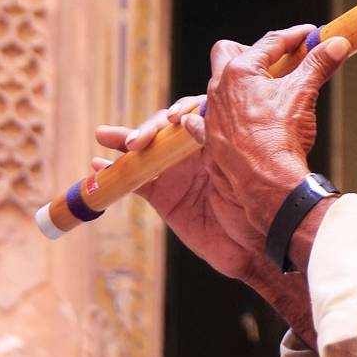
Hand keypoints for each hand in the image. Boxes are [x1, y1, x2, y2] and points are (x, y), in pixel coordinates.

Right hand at [94, 97, 259, 279]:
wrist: (253, 246)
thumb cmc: (258, 201)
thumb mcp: (239, 167)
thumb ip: (213, 142)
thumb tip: (189, 120)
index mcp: (217, 136)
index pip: (194, 112)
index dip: (182, 110)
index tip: (175, 119)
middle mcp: (193, 149)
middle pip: (165, 128)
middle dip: (149, 128)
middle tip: (137, 141)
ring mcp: (176, 171)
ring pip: (145, 149)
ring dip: (123, 141)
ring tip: (105, 135)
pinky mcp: (162, 195)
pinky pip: (135, 179)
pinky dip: (115, 172)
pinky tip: (98, 165)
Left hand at [201, 23, 349, 243]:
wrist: (268, 181)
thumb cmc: (282, 135)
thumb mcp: (304, 93)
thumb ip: (318, 64)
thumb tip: (337, 43)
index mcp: (241, 71)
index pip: (270, 42)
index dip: (294, 36)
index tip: (310, 36)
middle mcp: (220, 88)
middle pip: (227, 52)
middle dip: (249, 51)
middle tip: (274, 61)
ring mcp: (212, 114)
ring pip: (216, 86)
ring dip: (234, 84)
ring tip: (257, 90)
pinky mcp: (210, 139)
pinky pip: (203, 121)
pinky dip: (214, 117)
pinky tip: (223, 119)